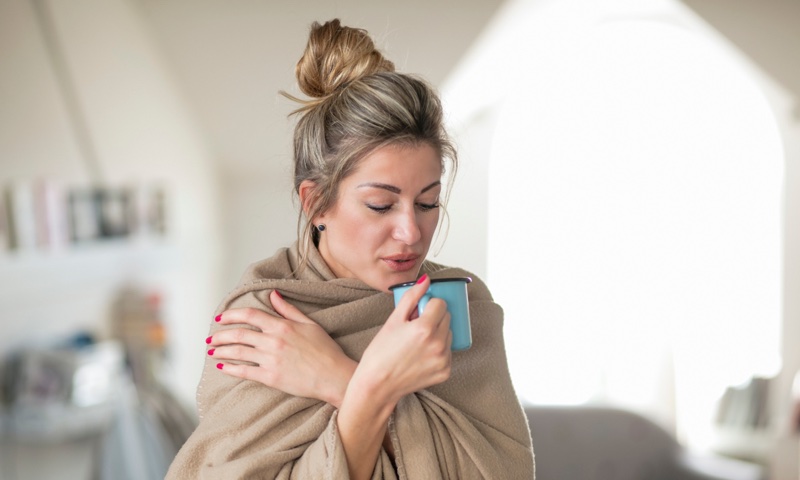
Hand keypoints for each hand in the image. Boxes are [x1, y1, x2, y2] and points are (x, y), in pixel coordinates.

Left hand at [208, 291, 356, 406]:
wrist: (333, 376)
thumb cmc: (325, 350)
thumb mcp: (309, 324)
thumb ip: (288, 310)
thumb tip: (273, 295)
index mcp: (282, 326)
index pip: (250, 315)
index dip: (232, 315)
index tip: (220, 318)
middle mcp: (273, 341)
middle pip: (239, 334)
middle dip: (221, 335)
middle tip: (211, 338)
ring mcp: (271, 360)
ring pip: (238, 352)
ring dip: (222, 351)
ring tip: (212, 352)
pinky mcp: (271, 377)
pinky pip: (245, 371)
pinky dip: (230, 369)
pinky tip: (222, 367)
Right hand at [354, 274, 451, 404]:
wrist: (377, 386)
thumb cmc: (380, 352)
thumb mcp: (393, 321)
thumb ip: (411, 297)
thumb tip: (426, 279)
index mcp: (425, 328)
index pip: (440, 303)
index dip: (428, 304)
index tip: (417, 312)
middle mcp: (438, 344)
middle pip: (446, 318)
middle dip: (434, 317)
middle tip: (415, 326)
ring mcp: (443, 360)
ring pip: (448, 335)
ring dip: (437, 333)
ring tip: (417, 342)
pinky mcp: (445, 372)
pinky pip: (447, 352)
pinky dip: (438, 350)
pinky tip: (420, 355)